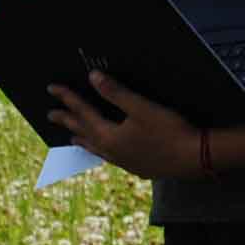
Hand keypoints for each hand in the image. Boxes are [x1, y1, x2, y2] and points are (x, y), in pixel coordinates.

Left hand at [46, 70, 212, 180]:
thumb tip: (93, 77)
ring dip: (82, 140)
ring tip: (71, 138)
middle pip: (83, 132)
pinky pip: (110, 158)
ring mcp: (124, 162)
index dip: (67, 98)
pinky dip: (101, 151)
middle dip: (67, 121)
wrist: (194, 159)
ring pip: (96, 149)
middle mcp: (111, 151)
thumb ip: (116, 93)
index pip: (82, 112)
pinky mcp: (137, 167)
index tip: (52, 88)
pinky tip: (107, 152)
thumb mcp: (141, 108)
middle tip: (50, 114)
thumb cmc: (170, 131)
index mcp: (109, 135)